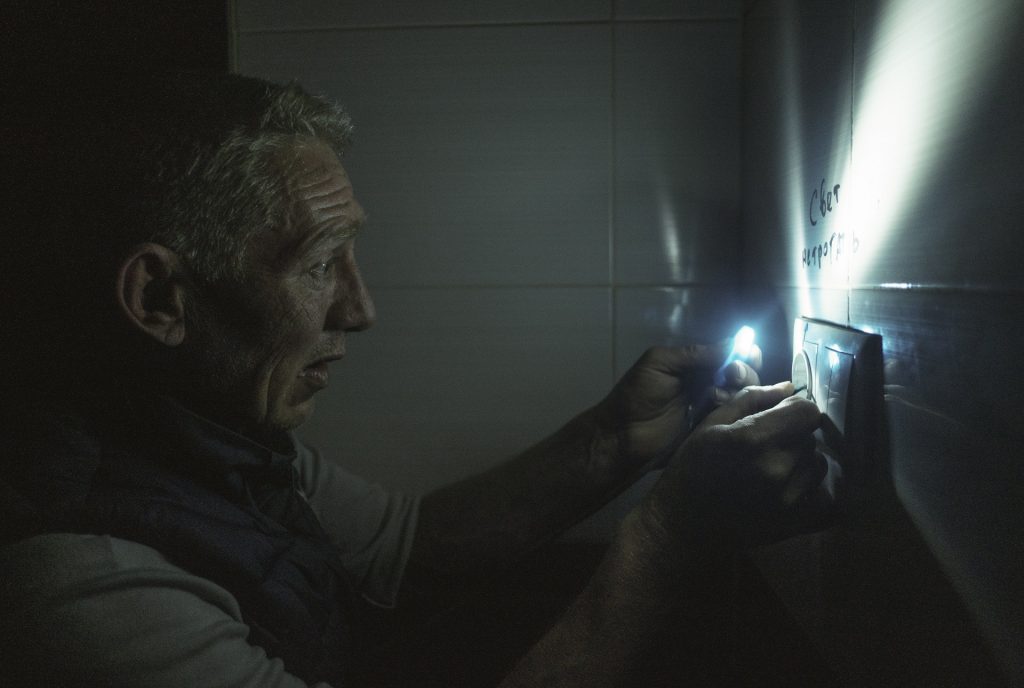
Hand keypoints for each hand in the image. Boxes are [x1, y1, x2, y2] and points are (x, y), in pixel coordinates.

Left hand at [593, 345, 761, 471]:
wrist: (623, 435)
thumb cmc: (636, 395)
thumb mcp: (660, 363)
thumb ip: (694, 354)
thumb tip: (733, 343)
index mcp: (694, 365)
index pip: (728, 353)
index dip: (743, 351)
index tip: (749, 353)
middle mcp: (706, 383)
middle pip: (742, 374)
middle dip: (742, 371)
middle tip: (731, 374)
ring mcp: (711, 408)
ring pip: (741, 396)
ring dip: (735, 390)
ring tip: (715, 394)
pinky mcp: (711, 429)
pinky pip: (732, 418)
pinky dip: (731, 410)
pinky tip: (716, 408)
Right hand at [639, 382, 824, 548]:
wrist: (684, 526)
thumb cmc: (691, 470)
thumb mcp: (710, 426)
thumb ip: (750, 400)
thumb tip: (787, 387)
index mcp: (754, 439)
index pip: (808, 411)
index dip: (795, 409)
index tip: (780, 415)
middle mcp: (778, 467)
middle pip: (812, 437)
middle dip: (794, 434)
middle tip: (770, 444)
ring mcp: (791, 498)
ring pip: (818, 464)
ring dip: (802, 461)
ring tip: (776, 467)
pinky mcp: (796, 522)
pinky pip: (826, 497)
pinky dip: (813, 488)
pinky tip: (791, 487)